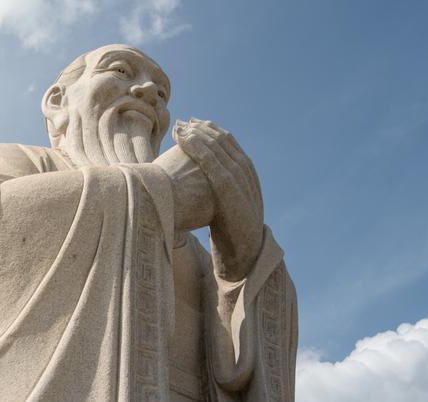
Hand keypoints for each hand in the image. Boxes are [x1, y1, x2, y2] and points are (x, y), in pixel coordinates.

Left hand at [174, 118, 262, 280]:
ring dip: (197, 134)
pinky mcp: (229, 189)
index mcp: (246, 173)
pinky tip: (184, 139)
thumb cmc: (229, 232)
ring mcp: (239, 179)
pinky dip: (197, 148)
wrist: (244, 252)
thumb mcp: (224, 206)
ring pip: (217, 147)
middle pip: (223, 141)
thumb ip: (216, 191)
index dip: (209, 131)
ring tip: (180, 127)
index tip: (192, 125)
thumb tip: (197, 184)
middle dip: (202, 129)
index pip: (228, 143)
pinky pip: (211, 162)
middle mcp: (245, 171)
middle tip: (183, 121)